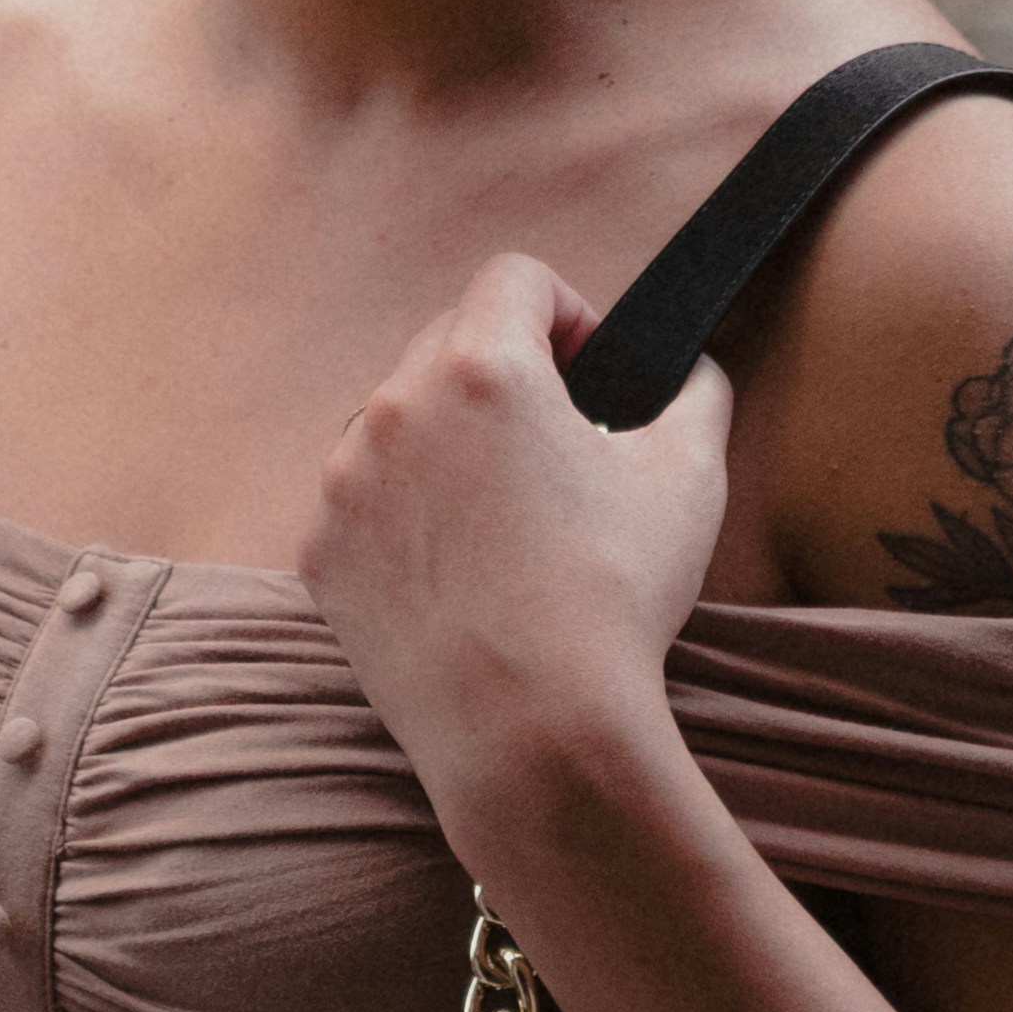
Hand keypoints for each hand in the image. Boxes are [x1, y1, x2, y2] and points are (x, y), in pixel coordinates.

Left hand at [302, 258, 734, 846]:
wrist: (530, 733)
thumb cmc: (613, 601)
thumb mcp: (689, 476)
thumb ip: (693, 391)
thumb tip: (686, 372)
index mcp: (484, 369)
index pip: (515, 277)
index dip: (566, 310)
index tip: (589, 368)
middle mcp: (396, 408)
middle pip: (446, 341)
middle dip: (503, 374)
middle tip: (554, 445)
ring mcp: (343, 483)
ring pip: (396, 423)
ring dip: (446, 444)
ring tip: (505, 518)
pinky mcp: (319, 553)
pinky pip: (361, 502)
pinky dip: (403, 516)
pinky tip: (458, 572)